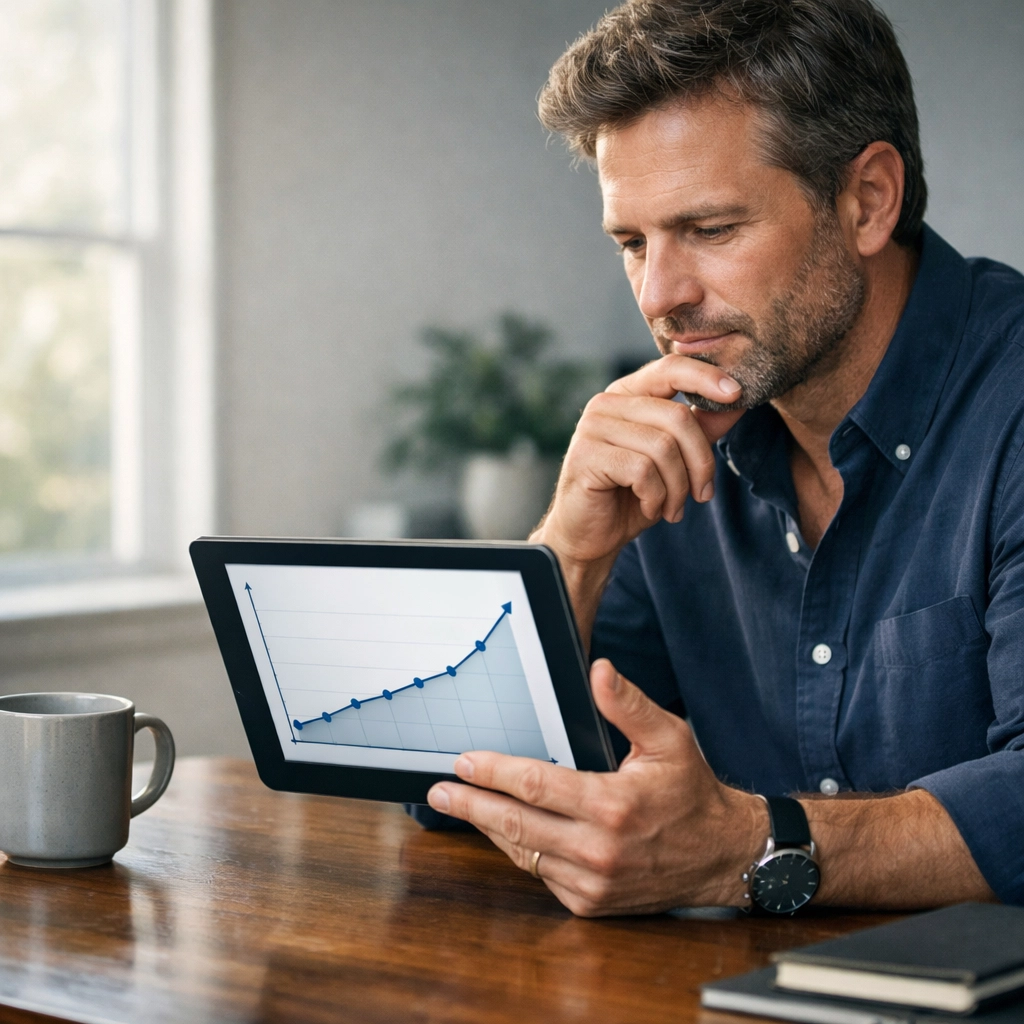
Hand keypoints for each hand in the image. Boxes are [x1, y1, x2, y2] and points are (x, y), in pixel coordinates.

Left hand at [426, 659, 766, 916]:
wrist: (722, 856)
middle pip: (515, 824)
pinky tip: (505, 832)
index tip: (464, 761)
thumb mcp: (670, 739)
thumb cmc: (693, 794)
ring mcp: (592, 882)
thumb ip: (629, 705)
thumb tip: (599, 672)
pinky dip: (520, 851)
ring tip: (461, 807)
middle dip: (471, 805)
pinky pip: (540, 874)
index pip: (534, 785)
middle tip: (441, 792)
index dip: (493, 771)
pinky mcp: (590, 903)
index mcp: (612, 806)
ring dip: (488, 829)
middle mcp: (598, 849)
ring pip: (522, 852)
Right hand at [534, 355, 744, 567]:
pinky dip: (656, 497)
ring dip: (678, 487)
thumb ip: (701, 427)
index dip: (706, 377)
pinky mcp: (586, 456)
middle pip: (677, 417)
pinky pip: (642, 470)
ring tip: (672, 508)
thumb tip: (740, 398)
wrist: (590, 535)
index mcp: (627, 394)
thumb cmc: (630, 495)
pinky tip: (649, 508)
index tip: (737, 393)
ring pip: (663, 447)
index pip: (670, 368)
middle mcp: (606, 403)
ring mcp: (592, 427)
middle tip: (703, 495)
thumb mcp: (675, 459)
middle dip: (700, 463)